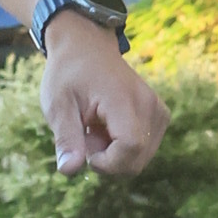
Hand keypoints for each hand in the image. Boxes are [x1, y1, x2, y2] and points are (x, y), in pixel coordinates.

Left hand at [44, 17, 167, 181]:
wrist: (87, 46)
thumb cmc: (68, 74)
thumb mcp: (57, 105)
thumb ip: (66, 138)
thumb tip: (69, 171)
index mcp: (123, 98)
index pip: (130, 147)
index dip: (106, 162)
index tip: (84, 150)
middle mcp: (149, 105)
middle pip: (136, 160)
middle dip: (107, 161)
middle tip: (85, 136)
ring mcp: (158, 110)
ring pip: (140, 159)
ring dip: (114, 155)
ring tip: (96, 129)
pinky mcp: (159, 116)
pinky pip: (144, 149)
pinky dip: (123, 149)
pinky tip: (107, 129)